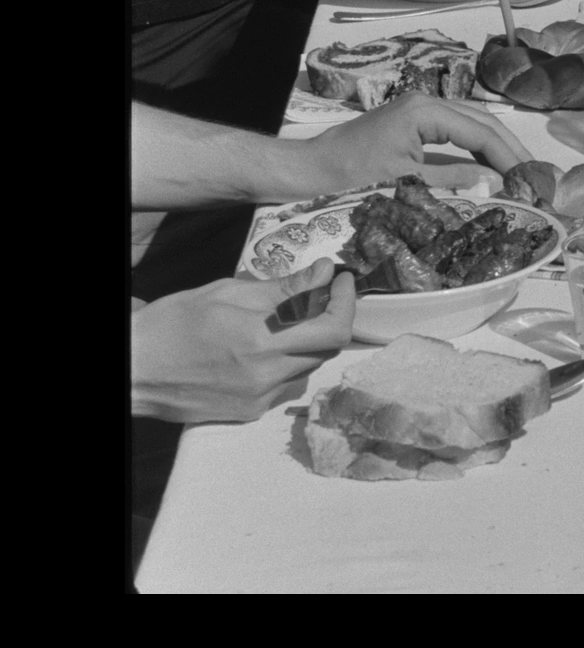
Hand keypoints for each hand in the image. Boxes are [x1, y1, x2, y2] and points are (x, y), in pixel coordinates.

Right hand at [131, 260, 354, 422]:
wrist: (134, 371)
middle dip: (330, 318)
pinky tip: (263, 348)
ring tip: (285, 321)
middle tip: (318, 295)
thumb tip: (324, 273)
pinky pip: (287, 384)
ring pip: (309, 366)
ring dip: (309, 341)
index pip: (334, 329)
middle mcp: (266, 375)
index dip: (346, 302)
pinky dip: (287, 362)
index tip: (341, 281)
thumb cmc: (173, 324)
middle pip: (328, 348)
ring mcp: (259, 399)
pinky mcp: (250, 413)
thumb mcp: (226, 292)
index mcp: (260, 340)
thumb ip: (282, 288)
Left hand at [304, 92, 533, 191]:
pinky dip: (476, 145)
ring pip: (472, 122)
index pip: (480, 132)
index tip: (530, 179)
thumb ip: (453, 179)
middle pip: (482, 121)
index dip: (509, 156)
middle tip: (535, 175)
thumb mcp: (407, 181)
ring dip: (496, 146)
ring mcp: (421, 108)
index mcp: (425, 111)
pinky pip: (456, 128)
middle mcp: (427, 101)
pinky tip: (489, 164)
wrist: (313, 167)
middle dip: (510, 148)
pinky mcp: (414, 119)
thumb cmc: (352, 174)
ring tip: (520, 170)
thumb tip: (495, 183)